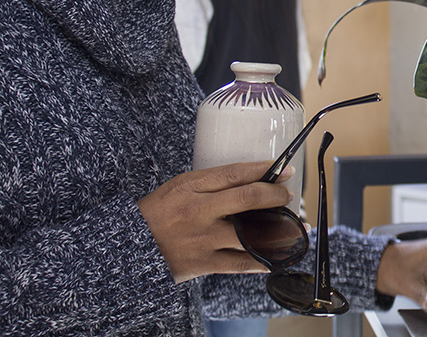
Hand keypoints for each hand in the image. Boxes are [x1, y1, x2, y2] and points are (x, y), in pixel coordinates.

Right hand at [137, 161, 293, 282]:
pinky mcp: (203, 263)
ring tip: (290, 225)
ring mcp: (203, 238)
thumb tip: (252, 178)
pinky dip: (261, 260)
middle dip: (276, 195)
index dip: (266, 170)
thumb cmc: (158, 212)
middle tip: (286, 195)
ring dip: (276, 228)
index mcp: (191, 187)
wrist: (130, 245)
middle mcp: (198, 211)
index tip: (285, 170)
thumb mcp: (180, 187)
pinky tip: (274, 257)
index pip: (236, 173)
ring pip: (250, 233)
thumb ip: (213, 182)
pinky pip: (240, 263)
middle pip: (248, 198)